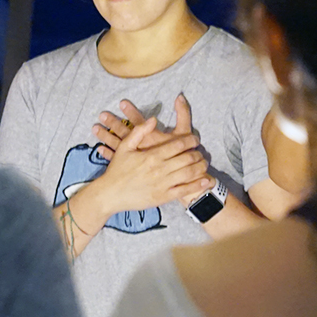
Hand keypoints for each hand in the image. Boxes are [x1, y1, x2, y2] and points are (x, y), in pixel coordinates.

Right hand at [91, 116, 210, 214]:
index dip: (191, 140)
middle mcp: (160, 169)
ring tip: (204, 163)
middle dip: (198, 153)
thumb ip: (139, 131)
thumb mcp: (124, 147)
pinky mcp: (163, 197)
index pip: (178, 145)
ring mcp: (163, 184)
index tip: (195, 138)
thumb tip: (153, 119)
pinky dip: (197, 185)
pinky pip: (184, 190)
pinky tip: (206, 181)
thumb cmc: (117, 170)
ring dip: (201, 167)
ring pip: (189, 173)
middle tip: (201, 151)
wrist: (109, 194)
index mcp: (152, 155)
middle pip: (187, 158)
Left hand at [93, 94, 191, 157]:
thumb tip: (180, 96)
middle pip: (124, 132)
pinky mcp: (132, 166)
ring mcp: (135, 157)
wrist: (180, 177)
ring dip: (106, 136)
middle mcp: (141, 146)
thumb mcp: (185, 133)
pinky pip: (116, 159)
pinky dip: (107, 154)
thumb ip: (183, 114)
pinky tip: (99, 149)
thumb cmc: (183, 155)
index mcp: (151, 137)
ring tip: (95, 128)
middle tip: (102, 115)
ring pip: (117, 145)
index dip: (130, 111)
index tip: (121, 103)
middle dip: (113, 123)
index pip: (138, 121)